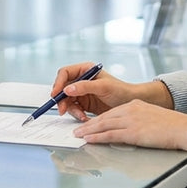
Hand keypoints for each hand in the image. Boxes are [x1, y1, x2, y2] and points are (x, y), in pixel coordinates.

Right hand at [50, 62, 171, 120]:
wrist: (130, 104)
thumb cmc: (121, 90)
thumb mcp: (103, 87)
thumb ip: (85, 86)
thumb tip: (68, 88)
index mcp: (85, 70)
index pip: (65, 73)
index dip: (58, 83)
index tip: (56, 93)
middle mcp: (81, 80)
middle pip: (62, 88)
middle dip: (62, 99)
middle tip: (62, 109)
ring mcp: (82, 92)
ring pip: (66, 100)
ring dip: (71, 109)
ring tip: (81, 116)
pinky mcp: (84, 103)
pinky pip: (74, 109)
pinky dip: (77, 114)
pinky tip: (84, 117)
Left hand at [73, 101, 186, 167]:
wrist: (184, 128)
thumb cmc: (172, 126)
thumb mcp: (152, 117)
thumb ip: (139, 121)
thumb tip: (131, 130)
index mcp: (135, 105)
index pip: (111, 112)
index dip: (97, 119)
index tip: (89, 123)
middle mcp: (130, 110)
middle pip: (104, 117)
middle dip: (88, 124)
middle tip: (77, 129)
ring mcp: (131, 121)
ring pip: (103, 125)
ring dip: (88, 130)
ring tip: (78, 135)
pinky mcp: (133, 132)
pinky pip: (110, 135)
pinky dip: (97, 137)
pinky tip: (89, 139)